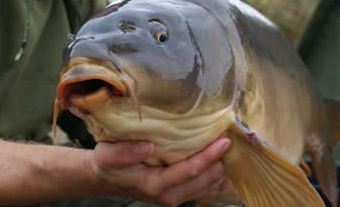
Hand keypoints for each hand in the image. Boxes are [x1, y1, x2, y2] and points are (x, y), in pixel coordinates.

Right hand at [89, 138, 230, 206]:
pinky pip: (201, 190)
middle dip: (219, 162)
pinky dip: (215, 181)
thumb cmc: (107, 164)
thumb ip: (125, 152)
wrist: (105, 178)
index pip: (188, 171)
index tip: (223, 141)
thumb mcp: (108, 155)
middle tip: (233, 141)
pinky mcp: (175, 195)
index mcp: (153, 184)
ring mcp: (173, 197)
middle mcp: (167, 195)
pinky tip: (225, 170)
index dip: (207, 157)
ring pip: (205, 188)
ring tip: (234, 153)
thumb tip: (150, 146)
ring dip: (220, 172)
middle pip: (202, 181)